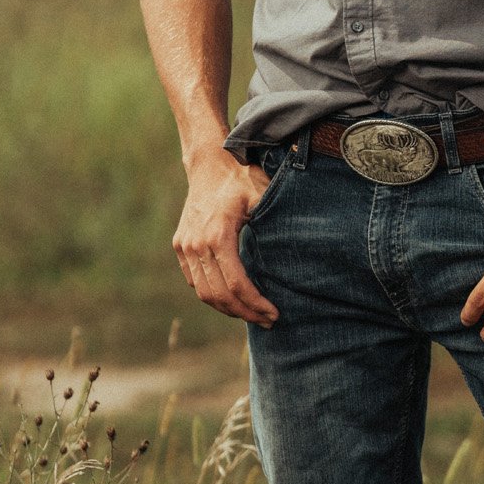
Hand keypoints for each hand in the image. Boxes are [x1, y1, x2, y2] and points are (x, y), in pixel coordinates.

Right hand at [173, 147, 280, 326]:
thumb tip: (302, 250)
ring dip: (227, 308)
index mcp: (218, 236)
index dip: (255, 304)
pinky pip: (194, 280)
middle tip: (267, 320)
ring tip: (252, 314)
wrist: (209, 163)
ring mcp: (185, 246)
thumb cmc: (241, 178)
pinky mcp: (180, 245)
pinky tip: (233, 299)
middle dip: (244, 313)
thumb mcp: (263, 196)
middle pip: (218, 295)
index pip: (236, 285)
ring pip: (203, 292)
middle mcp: (196, 244)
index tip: (274, 313)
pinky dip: (212, 294)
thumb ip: (276, 222)